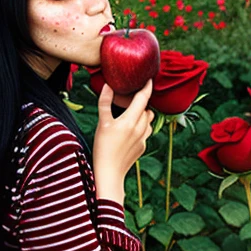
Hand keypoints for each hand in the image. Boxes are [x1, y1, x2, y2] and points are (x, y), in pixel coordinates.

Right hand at [92, 80, 154, 201]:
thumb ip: (104, 102)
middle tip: (130, 100)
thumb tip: (107, 86)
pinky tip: (128, 132)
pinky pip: (145, 132)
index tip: (148, 79)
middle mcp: (141, 128)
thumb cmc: (103, 147)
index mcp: (131, 120)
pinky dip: (140, 128)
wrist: (109, 172)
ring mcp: (143, 139)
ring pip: (148, 121)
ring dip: (142, 115)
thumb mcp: (102, 123)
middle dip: (141, 103)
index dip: (147, 87)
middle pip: (146, 109)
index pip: (143, 98)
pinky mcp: (143, 147)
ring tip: (130, 116)